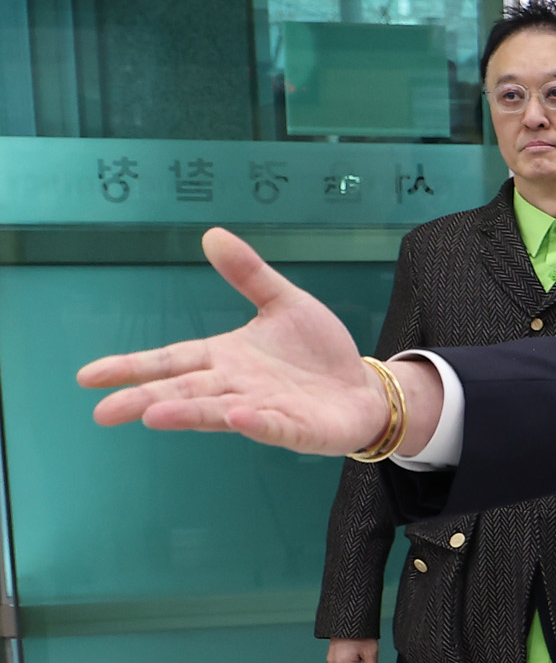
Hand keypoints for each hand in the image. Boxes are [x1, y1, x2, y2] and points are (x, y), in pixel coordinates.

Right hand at [76, 228, 441, 455]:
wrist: (361, 388)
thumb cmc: (316, 352)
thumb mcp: (283, 303)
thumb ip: (248, 274)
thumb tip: (212, 234)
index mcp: (225, 358)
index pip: (171, 361)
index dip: (132, 367)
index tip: (88, 377)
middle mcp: (237, 387)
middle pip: (184, 392)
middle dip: (146, 399)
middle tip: (104, 412)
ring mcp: (264, 410)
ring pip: (219, 412)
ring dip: (188, 414)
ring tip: (154, 415)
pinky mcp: (297, 429)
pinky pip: (274, 427)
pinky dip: (255, 423)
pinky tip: (238, 418)